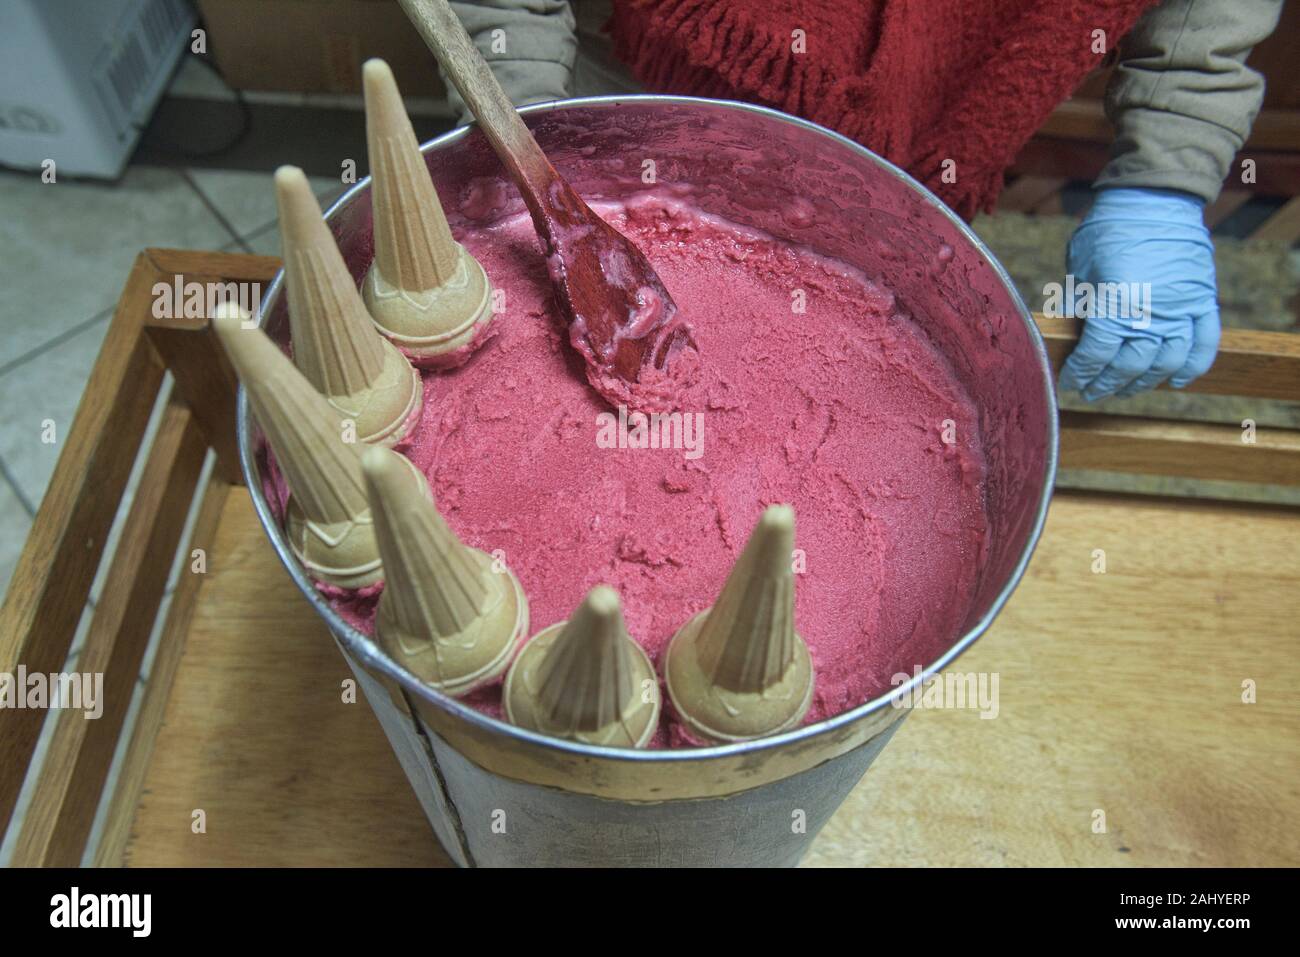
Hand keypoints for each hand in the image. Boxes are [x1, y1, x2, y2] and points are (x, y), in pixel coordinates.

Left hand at [1061, 188, 1219, 399]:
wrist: (1154, 197)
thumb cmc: (1108, 230)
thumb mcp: (1080, 269)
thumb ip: (1076, 307)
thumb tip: (1061, 338)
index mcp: (1116, 301)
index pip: (1097, 354)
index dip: (1081, 373)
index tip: (1070, 381)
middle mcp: (1152, 310)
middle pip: (1130, 365)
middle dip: (1107, 383)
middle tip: (1093, 391)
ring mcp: (1182, 307)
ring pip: (1166, 361)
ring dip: (1144, 381)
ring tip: (1125, 387)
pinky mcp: (1203, 300)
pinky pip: (1204, 344)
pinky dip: (1191, 368)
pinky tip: (1174, 381)